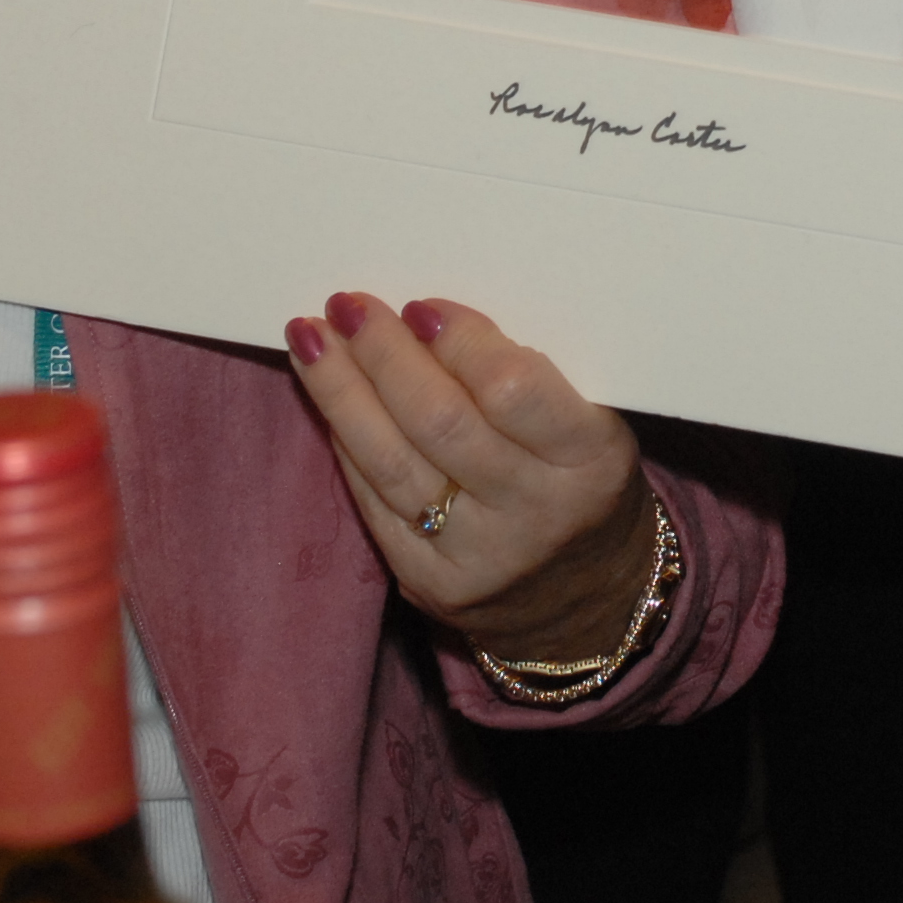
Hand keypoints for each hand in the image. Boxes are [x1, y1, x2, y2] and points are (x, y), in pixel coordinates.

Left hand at [288, 291, 658, 660]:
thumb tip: (425, 320)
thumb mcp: (590, 423)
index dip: (458, 343)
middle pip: (439, 423)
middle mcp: (535, 513)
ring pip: (391, 464)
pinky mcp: (430, 583)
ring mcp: (479, 557)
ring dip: (342, 393)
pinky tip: (330, 400)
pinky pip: (374, 503)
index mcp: (590, 460)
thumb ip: (524, 376)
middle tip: (349, 306)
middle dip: (384, 356)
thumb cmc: (581, 481)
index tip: (421, 307)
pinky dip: (348, 444)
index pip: (512, 391)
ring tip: (312, 340)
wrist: (586, 596)